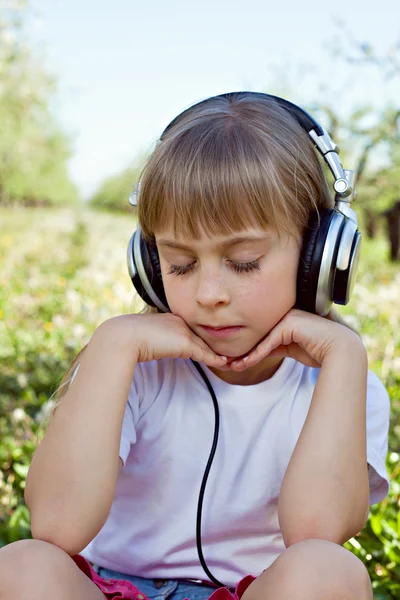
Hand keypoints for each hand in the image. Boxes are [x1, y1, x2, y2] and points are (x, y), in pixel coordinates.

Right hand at [101, 313, 227, 368]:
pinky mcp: (185, 343)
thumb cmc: (128, 338)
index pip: (191, 330)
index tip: (209, 347)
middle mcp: (180, 321)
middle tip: (225, 353)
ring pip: (206, 345)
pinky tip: (224, 363)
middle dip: (214, 345)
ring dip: (218, 354)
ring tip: (230, 360)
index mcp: (171, 317)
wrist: (124, 336)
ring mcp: (184, 331)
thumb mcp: (145, 337)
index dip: (201, 340)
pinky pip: (205, 354)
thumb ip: (155, 341)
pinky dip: (215, 359)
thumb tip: (152, 348)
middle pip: (202, 336)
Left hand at [228, 308, 365, 369]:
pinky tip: (243, 364)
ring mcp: (287, 317)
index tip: (234, 359)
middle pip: (258, 334)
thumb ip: (276, 346)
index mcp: (286, 316)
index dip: (248, 347)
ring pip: (260, 339)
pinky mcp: (288, 325)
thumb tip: (256, 354)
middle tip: (227, 363)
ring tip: (231, 366)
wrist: (340, 351)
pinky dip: (254, 355)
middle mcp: (285, 313)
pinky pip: (267, 343)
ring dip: (244, 355)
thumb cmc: (319, 350)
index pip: (262, 333)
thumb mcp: (292, 349)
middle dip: (242, 349)